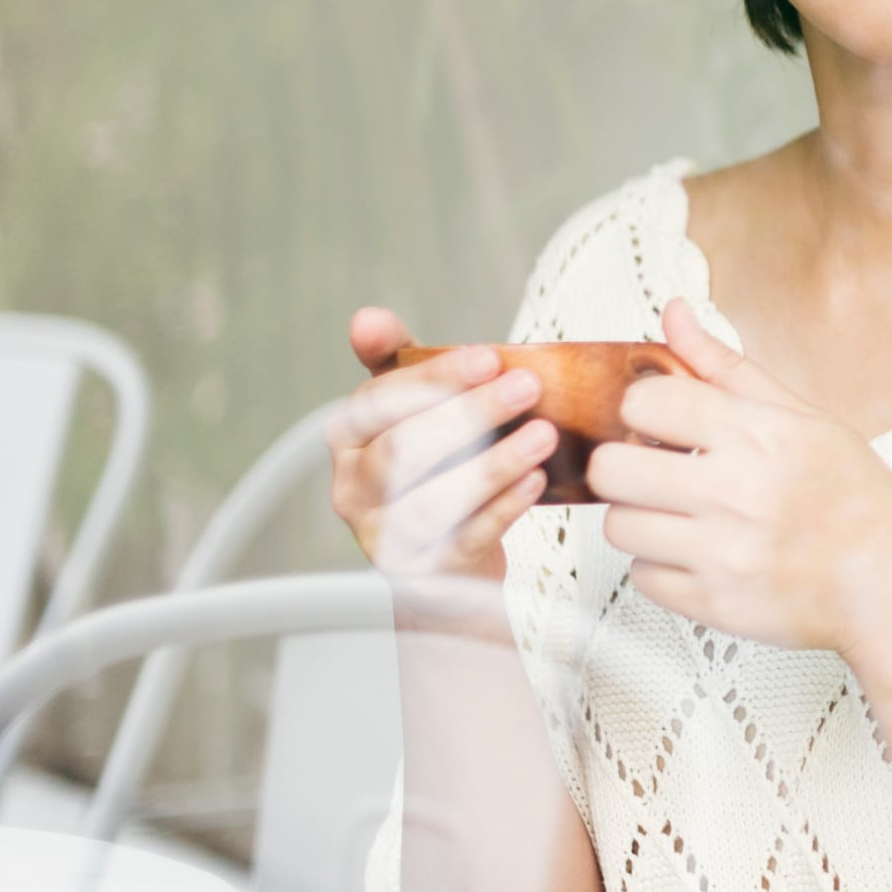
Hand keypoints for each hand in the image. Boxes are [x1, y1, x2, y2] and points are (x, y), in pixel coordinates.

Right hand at [328, 306, 559, 622]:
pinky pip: (462, 540)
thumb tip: (366, 318)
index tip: (489, 358)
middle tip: (526, 387)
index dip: (433, 379)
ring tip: (542, 436)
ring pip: (429, 502)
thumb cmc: (435, 466)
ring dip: (491, 466)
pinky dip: (502, 509)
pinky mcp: (421, 573)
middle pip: (403, 451)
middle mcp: (352, 488)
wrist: (444, 559)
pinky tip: (535, 481)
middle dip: (468, 415)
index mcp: (349, 437)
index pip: (379, 401)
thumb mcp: (416, 408)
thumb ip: (402, 359)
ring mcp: (382, 536)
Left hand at [585, 295, 891, 662]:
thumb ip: (724, 366)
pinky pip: (641, 576)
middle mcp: (735, 493)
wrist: (889, 583)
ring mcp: (722, 554)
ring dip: (640, 516)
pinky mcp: (712, 606)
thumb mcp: (801, 415)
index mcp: (758, 434)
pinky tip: (698, 551)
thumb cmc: (852, 494)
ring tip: (681, 513)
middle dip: (626, 464)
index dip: (645, 409)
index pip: (645, 403)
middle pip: (613, 469)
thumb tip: (673, 313)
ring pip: (618, 526)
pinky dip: (660, 564)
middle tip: (656, 468)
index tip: (664, 421)